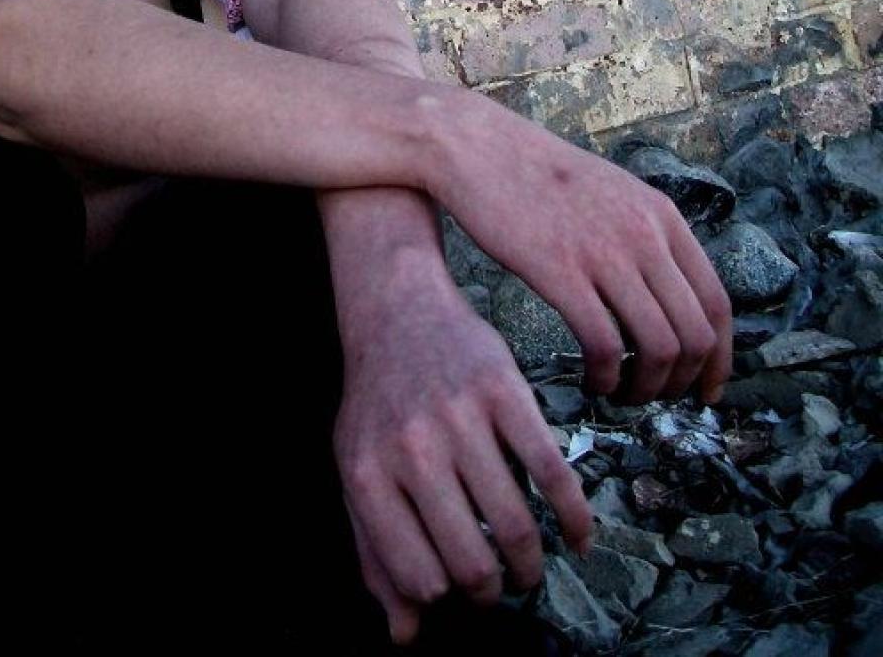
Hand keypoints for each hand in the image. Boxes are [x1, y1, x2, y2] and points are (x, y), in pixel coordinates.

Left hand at [334, 253, 590, 645]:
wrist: (398, 309)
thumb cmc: (378, 400)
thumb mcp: (356, 469)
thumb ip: (375, 551)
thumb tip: (404, 633)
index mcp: (370, 475)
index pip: (418, 576)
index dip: (444, 596)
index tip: (457, 589)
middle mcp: (413, 450)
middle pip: (471, 560)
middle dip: (493, 589)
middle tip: (501, 585)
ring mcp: (460, 418)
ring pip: (514, 523)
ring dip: (531, 562)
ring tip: (528, 564)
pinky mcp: (504, 391)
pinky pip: (551, 470)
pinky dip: (574, 516)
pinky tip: (578, 535)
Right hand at [427, 91, 731, 404]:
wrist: (478, 146)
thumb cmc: (536, 174)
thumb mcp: (611, 190)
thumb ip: (644, 234)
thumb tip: (667, 292)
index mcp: (661, 216)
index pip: (716, 303)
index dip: (719, 359)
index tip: (706, 390)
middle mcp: (644, 235)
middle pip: (694, 334)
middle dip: (682, 382)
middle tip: (656, 397)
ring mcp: (604, 253)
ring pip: (658, 347)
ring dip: (646, 388)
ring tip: (622, 394)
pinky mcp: (561, 272)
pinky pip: (605, 346)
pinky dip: (606, 377)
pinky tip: (592, 381)